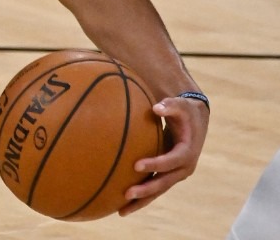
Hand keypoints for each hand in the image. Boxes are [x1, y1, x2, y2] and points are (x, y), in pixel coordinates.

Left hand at [118, 95, 209, 214]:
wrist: (195, 122)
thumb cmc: (184, 112)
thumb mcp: (180, 106)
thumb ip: (170, 105)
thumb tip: (156, 108)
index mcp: (187, 153)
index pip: (171, 161)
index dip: (155, 164)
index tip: (136, 165)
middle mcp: (183, 168)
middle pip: (164, 182)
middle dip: (146, 190)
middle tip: (127, 193)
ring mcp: (176, 174)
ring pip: (158, 190)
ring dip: (142, 200)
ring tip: (121, 211)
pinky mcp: (168, 175)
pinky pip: (154, 188)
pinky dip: (142, 196)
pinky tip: (123, 204)